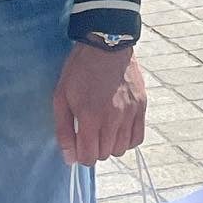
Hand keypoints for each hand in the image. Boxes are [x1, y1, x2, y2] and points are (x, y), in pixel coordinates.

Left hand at [52, 43, 146, 164]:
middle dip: (94, 149)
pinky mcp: (141, 106)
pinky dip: (127, 140)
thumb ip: (64, 131)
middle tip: (90, 133)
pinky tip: (119, 130)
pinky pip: (137, 138)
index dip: (81, 156)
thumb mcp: (61, 97)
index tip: (79, 145)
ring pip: (121, 149)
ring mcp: (130, 113)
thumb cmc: (80, 69)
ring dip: (110, 145)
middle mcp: (112, 118)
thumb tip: (70, 159)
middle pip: (105, 155)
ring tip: (104, 130)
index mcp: (90, 116)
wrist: (106, 43)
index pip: (88, 157)